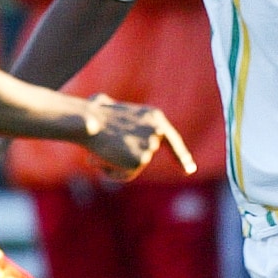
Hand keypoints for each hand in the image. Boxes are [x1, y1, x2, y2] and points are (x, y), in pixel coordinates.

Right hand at [79, 95, 196, 181]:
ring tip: (96, 153)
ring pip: (133, 167)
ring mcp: (150, 147)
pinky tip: (98, 159)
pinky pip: (125, 175)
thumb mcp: (105, 105)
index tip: (189, 170)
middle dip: (129, 161)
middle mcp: (157, 132)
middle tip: (119, 162)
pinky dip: (111, 172)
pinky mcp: (141, 161)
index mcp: (154, 117)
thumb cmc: (90, 112)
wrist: (87, 121)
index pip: (171, 140)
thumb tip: (100, 102)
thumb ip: (112, 109)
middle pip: (145, 155)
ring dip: (113, 164)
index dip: (180, 156)